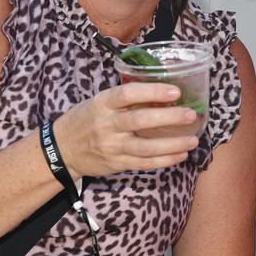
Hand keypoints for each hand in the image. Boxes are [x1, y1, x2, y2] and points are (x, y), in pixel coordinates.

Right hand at [52, 82, 199, 177]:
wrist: (61, 150)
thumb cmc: (85, 120)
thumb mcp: (98, 102)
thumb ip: (124, 99)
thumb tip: (161, 92)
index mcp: (102, 103)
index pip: (127, 94)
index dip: (152, 92)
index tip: (175, 92)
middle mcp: (107, 125)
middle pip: (141, 121)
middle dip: (169, 118)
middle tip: (191, 115)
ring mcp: (112, 146)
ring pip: (146, 147)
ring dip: (173, 144)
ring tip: (193, 140)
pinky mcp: (117, 164)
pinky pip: (145, 164)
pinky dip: (165, 160)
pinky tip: (181, 155)